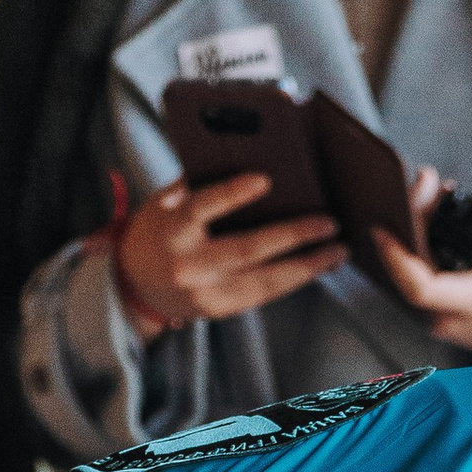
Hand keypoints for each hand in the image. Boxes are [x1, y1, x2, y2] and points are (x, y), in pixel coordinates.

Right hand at [112, 174, 342, 337]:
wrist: (133, 285)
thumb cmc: (160, 229)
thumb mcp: (167, 202)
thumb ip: (201, 185)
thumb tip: (257, 160)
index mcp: (172, 231)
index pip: (201, 208)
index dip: (230, 194)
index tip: (264, 179)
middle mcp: (187, 266)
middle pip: (245, 250)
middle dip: (292, 236)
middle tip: (329, 222)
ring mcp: (203, 294)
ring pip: (263, 281)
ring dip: (307, 266)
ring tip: (338, 250)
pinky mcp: (218, 311)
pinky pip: (263, 295)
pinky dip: (293, 279)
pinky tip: (317, 265)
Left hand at [374, 155, 471, 359]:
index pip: (419, 287)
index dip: (394, 256)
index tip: (382, 223)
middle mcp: (451, 318)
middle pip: (407, 270)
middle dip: (409, 219)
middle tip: (428, 180)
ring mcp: (443, 322)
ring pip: (408, 275)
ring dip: (413, 231)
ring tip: (434, 193)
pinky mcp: (441, 320)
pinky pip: (417, 283)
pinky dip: (419, 248)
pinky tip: (434, 217)